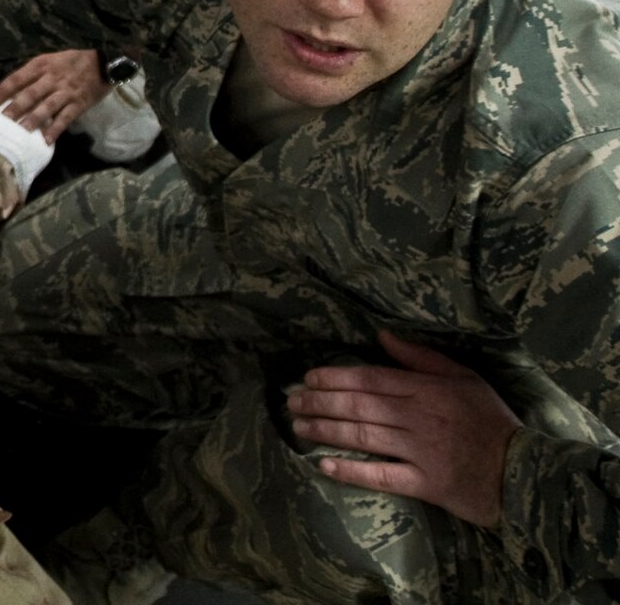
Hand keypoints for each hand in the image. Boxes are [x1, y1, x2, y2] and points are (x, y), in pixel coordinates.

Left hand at [0, 50, 108, 143]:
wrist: (103, 62)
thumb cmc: (71, 61)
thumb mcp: (50, 60)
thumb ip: (32, 74)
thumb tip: (9, 89)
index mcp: (42, 65)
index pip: (19, 77)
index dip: (4, 89)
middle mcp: (53, 78)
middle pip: (31, 93)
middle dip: (16, 107)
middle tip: (3, 119)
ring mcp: (66, 92)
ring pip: (47, 106)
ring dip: (34, 119)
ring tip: (21, 130)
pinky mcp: (79, 104)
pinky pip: (66, 117)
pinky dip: (56, 129)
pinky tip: (47, 140)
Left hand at [289, 329, 520, 527]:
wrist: (527, 472)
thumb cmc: (492, 422)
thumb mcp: (464, 379)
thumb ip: (422, 357)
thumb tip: (383, 335)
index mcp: (427, 389)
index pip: (370, 378)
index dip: (334, 377)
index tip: (308, 378)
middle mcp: (419, 417)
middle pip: (359, 405)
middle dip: (320, 402)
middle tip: (292, 402)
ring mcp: (422, 451)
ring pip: (364, 436)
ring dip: (326, 431)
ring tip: (298, 427)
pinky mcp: (427, 484)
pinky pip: (382, 476)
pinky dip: (352, 471)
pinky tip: (323, 465)